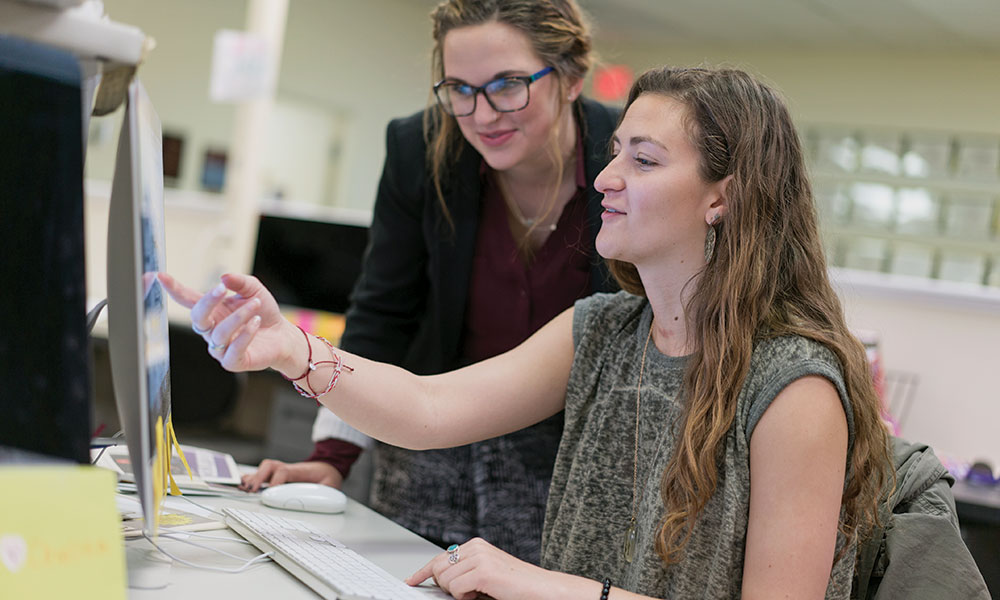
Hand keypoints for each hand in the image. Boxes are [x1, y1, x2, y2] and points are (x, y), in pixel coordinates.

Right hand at [158, 272, 297, 374]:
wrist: (283, 335)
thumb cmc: (263, 312)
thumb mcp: (254, 290)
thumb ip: (240, 281)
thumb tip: (224, 277)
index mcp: (212, 311)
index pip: (188, 300)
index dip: (173, 289)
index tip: (159, 275)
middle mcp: (211, 330)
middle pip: (198, 317)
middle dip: (207, 301)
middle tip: (222, 288)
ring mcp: (220, 348)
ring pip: (219, 333)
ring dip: (238, 316)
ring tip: (255, 305)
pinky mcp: (233, 362)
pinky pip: (233, 350)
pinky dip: (245, 334)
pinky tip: (255, 323)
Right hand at [240, 459, 344, 491]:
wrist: (327, 467)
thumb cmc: (326, 476)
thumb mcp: (331, 484)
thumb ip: (326, 491)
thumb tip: (321, 500)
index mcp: (300, 471)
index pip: (284, 471)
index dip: (276, 481)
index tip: (271, 492)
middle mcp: (288, 469)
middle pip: (270, 466)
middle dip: (259, 477)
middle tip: (252, 490)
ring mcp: (281, 471)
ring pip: (264, 468)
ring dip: (253, 477)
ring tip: (242, 488)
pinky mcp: (276, 475)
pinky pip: (261, 473)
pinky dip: (251, 478)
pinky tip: (242, 485)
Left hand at [406, 538, 550, 599]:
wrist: (542, 590)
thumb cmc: (516, 586)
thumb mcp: (485, 576)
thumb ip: (464, 573)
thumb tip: (439, 580)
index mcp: (476, 545)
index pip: (440, 557)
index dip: (423, 571)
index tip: (412, 580)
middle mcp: (476, 547)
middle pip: (438, 569)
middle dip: (445, 586)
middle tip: (466, 593)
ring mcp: (479, 557)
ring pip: (445, 580)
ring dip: (458, 593)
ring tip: (479, 593)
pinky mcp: (483, 571)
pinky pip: (457, 588)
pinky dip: (465, 597)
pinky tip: (482, 594)